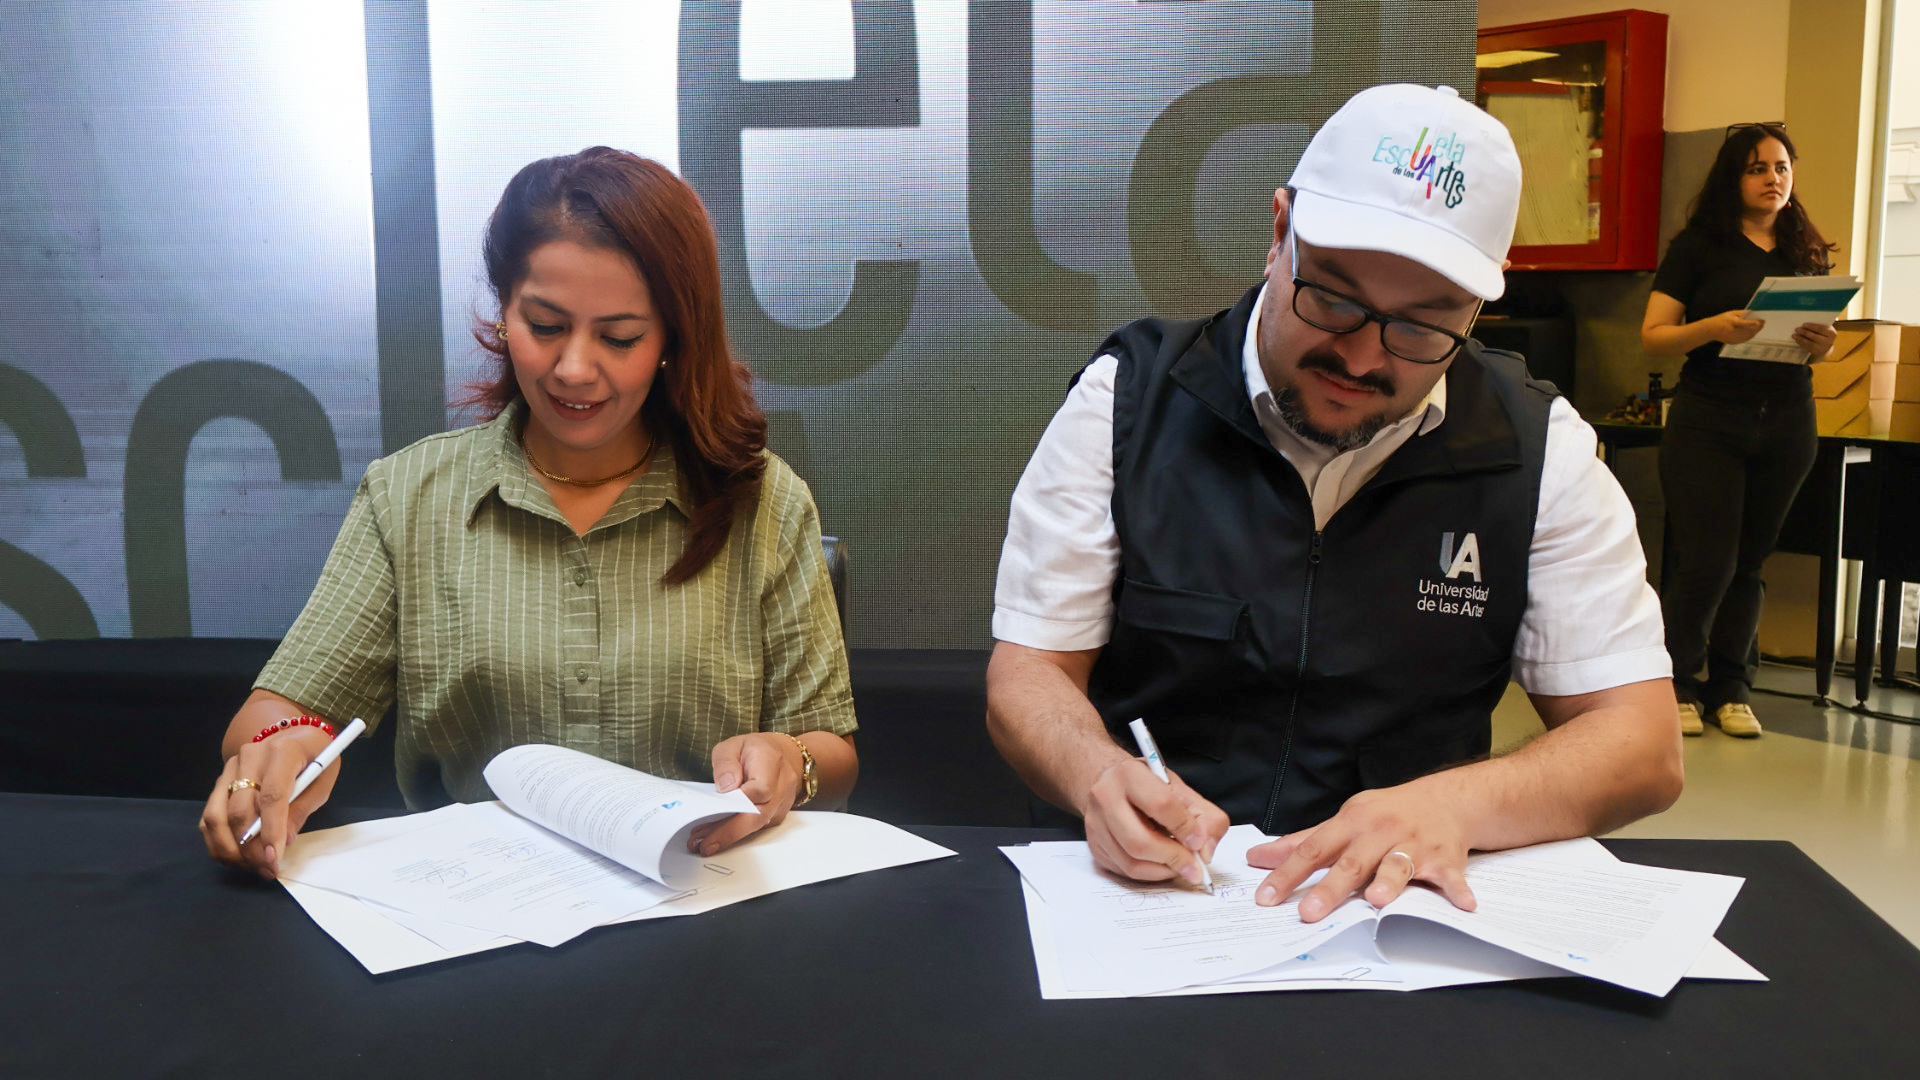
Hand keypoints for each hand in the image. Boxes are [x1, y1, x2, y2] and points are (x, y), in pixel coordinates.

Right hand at [199, 726, 339, 879]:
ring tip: (252, 867)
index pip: (272, 795)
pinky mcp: (219, 782)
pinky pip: (209, 818)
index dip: (271, 830)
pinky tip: (237, 857)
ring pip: (216, 816)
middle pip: (239, 810)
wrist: (293, 737)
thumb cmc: (314, 759)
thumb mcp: (322, 782)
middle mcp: (249, 757)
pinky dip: (219, 842)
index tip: (274, 858)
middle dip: (251, 847)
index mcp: (282, 752)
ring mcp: (229, 769)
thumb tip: (282, 843)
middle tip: (267, 870)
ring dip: (230, 849)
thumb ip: (301, 810)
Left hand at [687, 732, 805, 855]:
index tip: (716, 807)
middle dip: (730, 831)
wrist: (787, 756)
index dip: (740, 801)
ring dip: (728, 836)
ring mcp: (782, 803)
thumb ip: (725, 764)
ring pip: (756, 825)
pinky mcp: (777, 816)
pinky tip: (715, 835)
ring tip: (702, 841)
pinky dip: (735, 833)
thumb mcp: (733, 745)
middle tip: (704, 843)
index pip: (761, 788)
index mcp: (771, 761)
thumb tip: (725, 788)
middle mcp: (782, 785)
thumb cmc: (756, 750)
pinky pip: (757, 828)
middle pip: (759, 814)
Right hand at [1080, 758, 1227, 885]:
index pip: (1160, 805)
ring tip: (1180, 866)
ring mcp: (1096, 824)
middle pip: (1139, 841)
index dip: (1185, 828)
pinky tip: (1162, 864)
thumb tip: (1205, 850)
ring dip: (1163, 870)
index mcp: (1129, 775)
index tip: (1199, 842)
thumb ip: (1205, 816)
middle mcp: (1105, 798)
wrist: (1113, 785)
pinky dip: (1150, 874)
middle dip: (1173, 859)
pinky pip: (1124, 871)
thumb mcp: (1180, 789)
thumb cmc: (1147, 787)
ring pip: (1131, 862)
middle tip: (1194, 867)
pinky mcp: (1095, 846)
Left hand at [1245, 782, 1474, 921]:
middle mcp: (1380, 832)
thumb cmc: (1386, 814)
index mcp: (1350, 823)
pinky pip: (1451, 876)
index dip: (1287, 873)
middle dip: (1330, 888)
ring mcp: (1413, 845)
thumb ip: (1302, 842)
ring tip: (1378, 900)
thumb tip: (1259, 857)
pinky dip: (1457, 890)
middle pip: (1351, 862)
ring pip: (1397, 864)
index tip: (1266, 896)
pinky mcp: (1445, 858)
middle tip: (1310, 912)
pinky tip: (1463, 904)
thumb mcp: (1344, 820)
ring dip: (1389, 881)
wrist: (1445, 800)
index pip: (1313, 849)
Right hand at [1706, 310, 1763, 343]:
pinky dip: (1750, 335)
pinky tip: (1753, 332)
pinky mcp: (1734, 342)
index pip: (1744, 323)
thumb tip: (1752, 312)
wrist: (1710, 330)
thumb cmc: (1720, 320)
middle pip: (1749, 331)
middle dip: (1758, 327)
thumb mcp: (1731, 313)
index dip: (1753, 323)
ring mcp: (1734, 338)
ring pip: (1749, 336)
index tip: (1761, 320)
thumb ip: (1742, 313)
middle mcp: (1734, 332)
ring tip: (1760, 326)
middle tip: (1763, 322)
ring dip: (1755, 331)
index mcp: (1732, 323)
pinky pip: (1745, 339)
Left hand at [1793, 321, 1836, 358]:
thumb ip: (1819, 326)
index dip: (1812, 326)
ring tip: (1794, 335)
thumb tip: (1805, 324)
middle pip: (1815, 336)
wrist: (1826, 348)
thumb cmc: (1824, 335)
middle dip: (1805, 332)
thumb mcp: (1825, 330)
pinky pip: (1808, 348)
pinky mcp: (1817, 353)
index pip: (1822, 328)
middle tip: (1797, 329)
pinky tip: (1797, 340)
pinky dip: (1801, 343)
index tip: (1803, 324)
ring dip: (1801, 338)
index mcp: (1832, 333)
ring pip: (1810, 343)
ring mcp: (1823, 348)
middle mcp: (1829, 342)